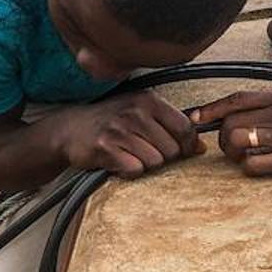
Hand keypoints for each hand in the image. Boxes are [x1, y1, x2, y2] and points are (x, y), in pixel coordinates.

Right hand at [51, 91, 201, 178]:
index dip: (188, 145)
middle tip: (143, 150)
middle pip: (172, 150)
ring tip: (129, 154)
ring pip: (155, 162)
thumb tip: (201, 148)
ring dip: (144, 164)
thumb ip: (171, 125)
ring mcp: (119, 129)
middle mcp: (135, 112)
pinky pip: (134, 170)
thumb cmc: (112, 121)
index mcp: (148, 100)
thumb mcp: (141, 112)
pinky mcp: (105, 148)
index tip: (179, 150)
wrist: (70, 128)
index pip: (185, 128)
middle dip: (162, 156)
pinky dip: (128, 171)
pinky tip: (118, 161)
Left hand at [193, 87, 271, 175]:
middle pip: (230, 123)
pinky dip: (249, 168)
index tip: (193, 119)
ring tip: (242, 158)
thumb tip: (262, 112)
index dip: (209, 109)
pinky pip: (255, 166)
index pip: (235, 99)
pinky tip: (259, 168)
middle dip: (222, 138)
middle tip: (229, 147)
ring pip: (237, 143)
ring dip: (233, 154)